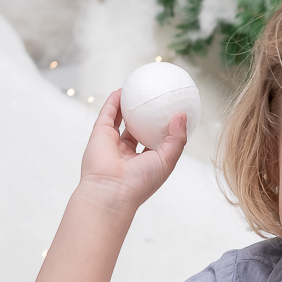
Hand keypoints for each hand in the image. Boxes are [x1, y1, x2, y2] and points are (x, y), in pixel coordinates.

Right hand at [78, 89, 186, 211]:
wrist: (112, 191)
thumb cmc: (142, 181)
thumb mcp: (167, 160)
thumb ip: (177, 139)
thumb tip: (181, 116)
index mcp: (147, 161)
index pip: (158, 141)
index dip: (166, 128)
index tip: (174, 113)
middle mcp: (130, 153)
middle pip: (140, 130)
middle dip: (147, 117)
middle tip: (156, 100)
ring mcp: (114, 144)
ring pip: (122, 121)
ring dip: (129, 106)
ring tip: (138, 91)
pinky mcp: (100, 135)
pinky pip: (108, 115)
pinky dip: (113, 102)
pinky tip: (122, 91)